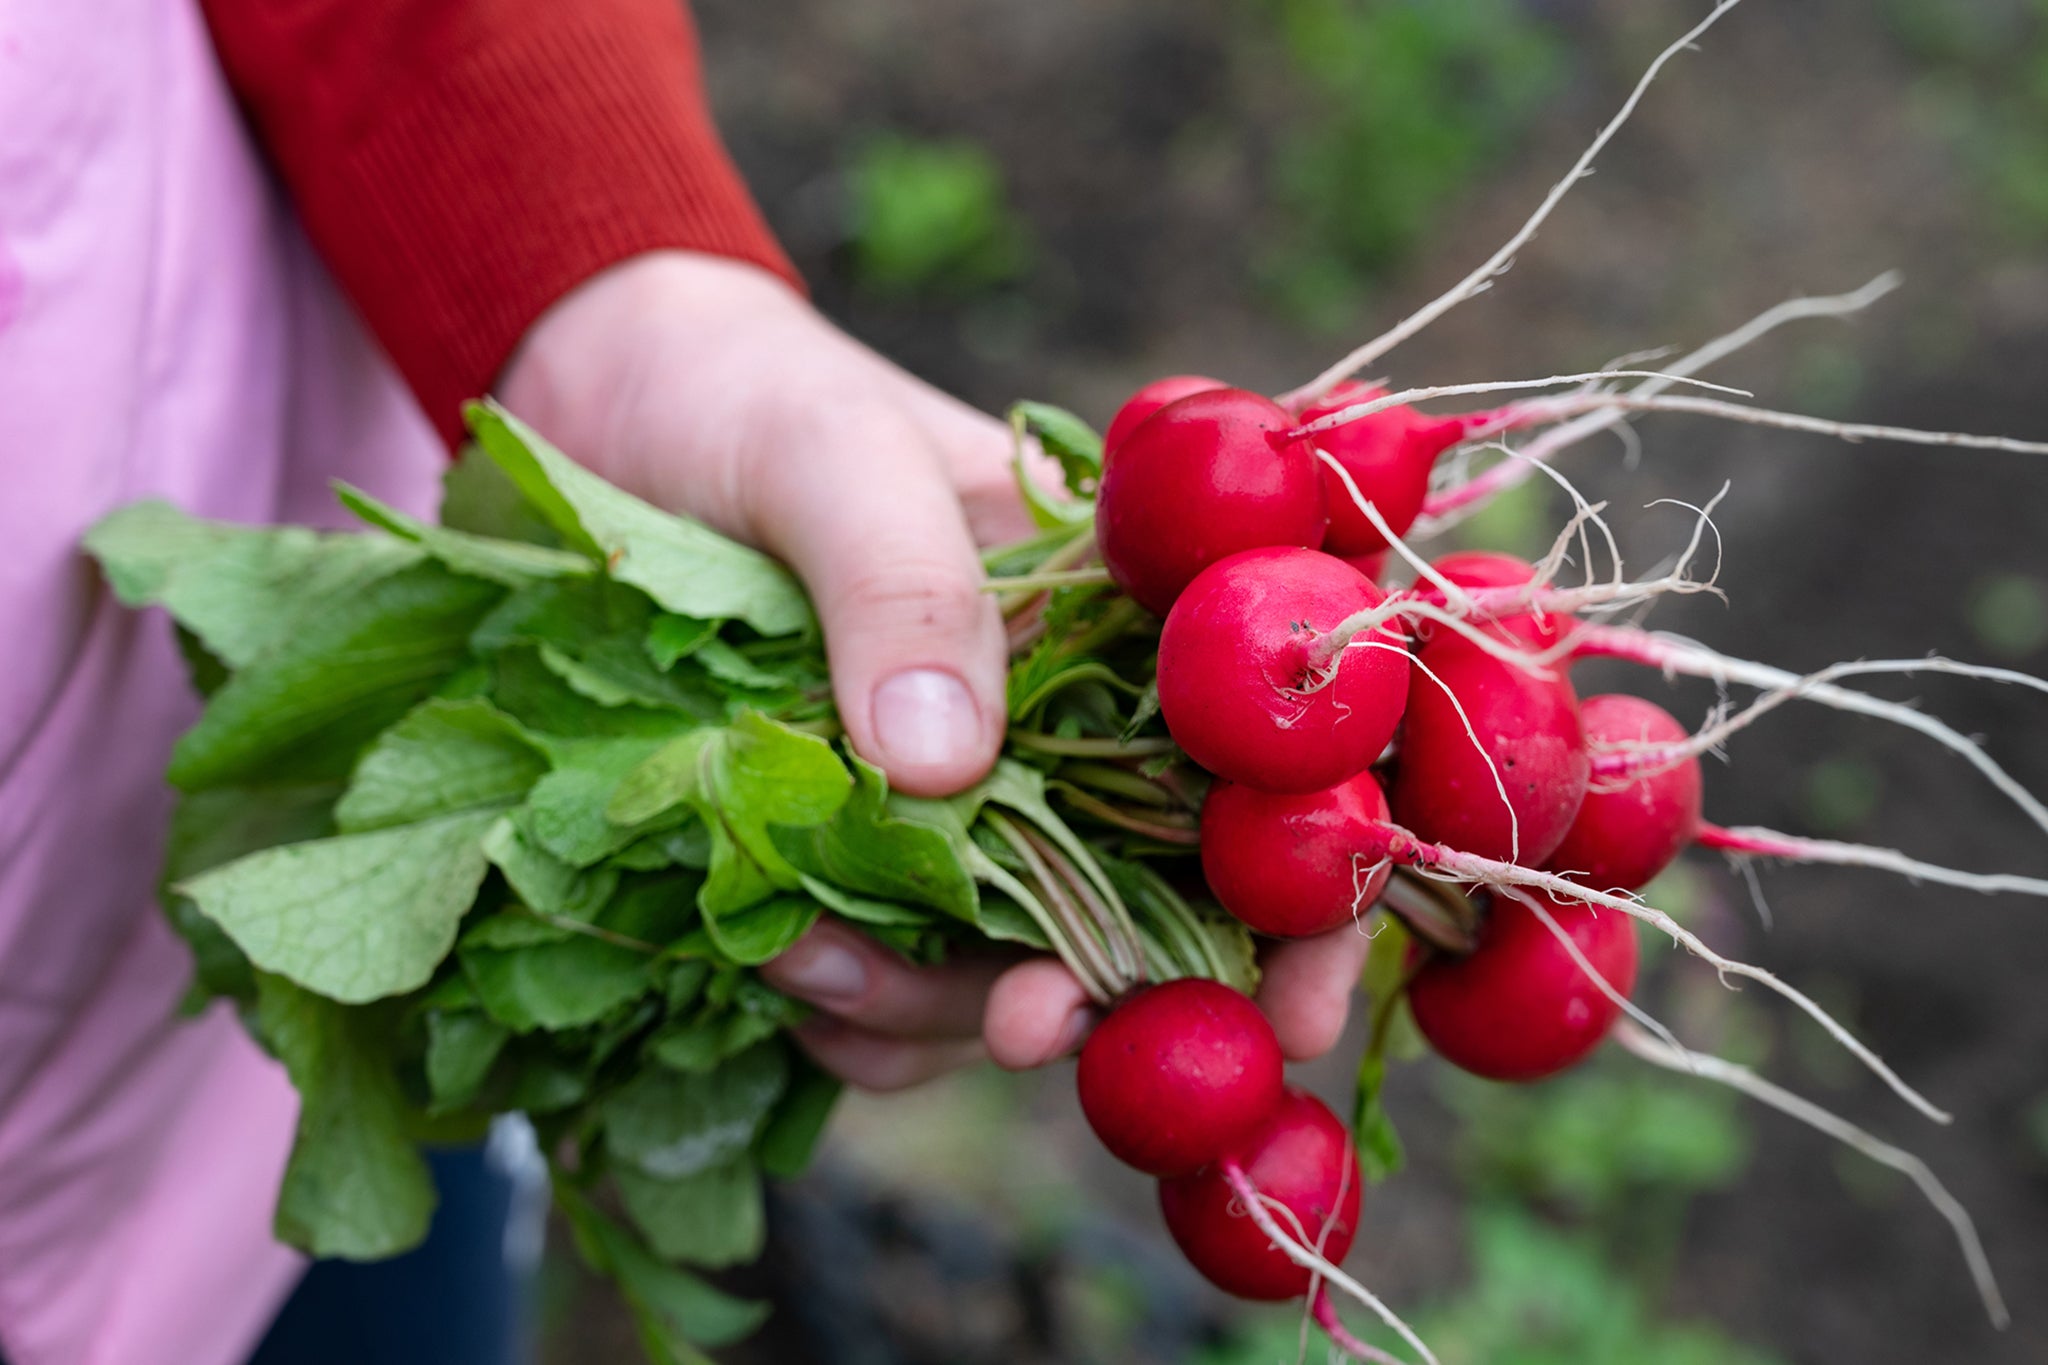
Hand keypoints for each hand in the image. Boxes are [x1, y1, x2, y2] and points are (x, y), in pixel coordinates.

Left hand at [499, 251, 1369, 1088]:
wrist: (601, 411)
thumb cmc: (747, 398)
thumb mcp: (830, 458)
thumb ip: (903, 587)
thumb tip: (948, 770)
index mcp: (1128, 611)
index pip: (1270, 757)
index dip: (1312, 889)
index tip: (1298, 1001)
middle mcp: (1075, 724)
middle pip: (1154, 904)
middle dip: (1105, 996)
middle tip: (1020, 1028)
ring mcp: (973, 804)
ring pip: (1015, 968)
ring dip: (931, 1005)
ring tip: (806, 960)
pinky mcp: (868, 860)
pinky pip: (897, 993)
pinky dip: (855, 1017)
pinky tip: (789, 978)